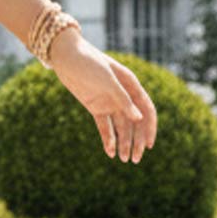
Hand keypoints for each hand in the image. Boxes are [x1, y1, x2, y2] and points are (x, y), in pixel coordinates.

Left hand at [50, 28, 156, 161]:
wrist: (66, 57)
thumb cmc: (89, 63)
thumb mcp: (107, 81)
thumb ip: (123, 99)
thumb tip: (138, 118)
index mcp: (131, 86)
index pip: (146, 110)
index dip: (150, 128)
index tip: (148, 145)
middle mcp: (123, 96)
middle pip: (134, 123)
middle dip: (136, 141)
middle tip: (134, 160)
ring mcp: (109, 102)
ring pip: (121, 127)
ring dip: (123, 143)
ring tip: (123, 160)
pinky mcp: (96, 107)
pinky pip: (105, 127)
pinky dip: (108, 139)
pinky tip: (110, 153)